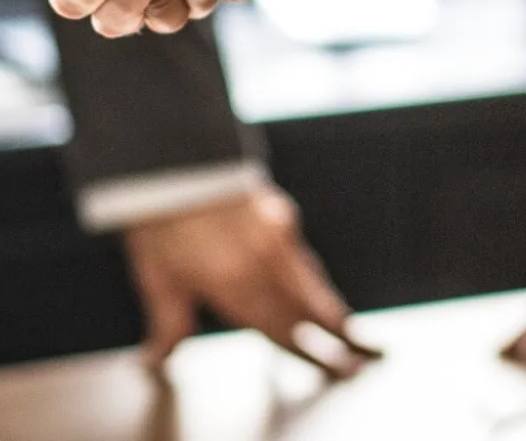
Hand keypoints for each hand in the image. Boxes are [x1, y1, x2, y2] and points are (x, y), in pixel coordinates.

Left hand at [121, 184, 379, 376]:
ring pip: (314, 282)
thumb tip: (156, 359)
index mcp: (239, 287)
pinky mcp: (276, 211)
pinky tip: (310, 281)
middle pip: (316, 311)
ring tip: (347, 328)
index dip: (317, 357)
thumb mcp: (157, 278)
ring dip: (331, 308)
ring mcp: (277, 234)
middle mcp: (267, 264)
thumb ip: (169, 324)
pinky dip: (312, 276)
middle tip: (368, 358)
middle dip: (343, 337)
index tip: (341, 370)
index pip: (288, 334)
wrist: (169, 155)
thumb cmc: (158, 217)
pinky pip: (301, 255)